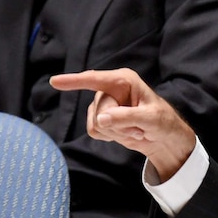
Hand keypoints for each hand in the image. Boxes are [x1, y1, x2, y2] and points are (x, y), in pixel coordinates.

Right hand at [49, 68, 195, 181]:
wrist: (163, 138)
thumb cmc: (163, 122)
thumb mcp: (150, 118)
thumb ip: (126, 117)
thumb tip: (100, 119)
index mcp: (123, 80)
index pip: (94, 79)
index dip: (74, 81)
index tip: (54, 82)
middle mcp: (110, 89)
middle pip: (99, 110)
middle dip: (119, 124)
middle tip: (139, 128)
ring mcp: (104, 104)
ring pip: (95, 123)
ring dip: (116, 132)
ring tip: (135, 129)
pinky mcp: (101, 118)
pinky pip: (94, 131)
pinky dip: (110, 136)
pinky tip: (125, 132)